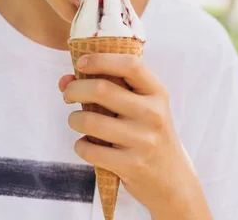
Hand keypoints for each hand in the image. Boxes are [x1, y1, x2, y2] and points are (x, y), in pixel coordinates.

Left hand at [58, 53, 210, 217]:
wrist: (172, 178)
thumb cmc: (146, 133)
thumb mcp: (141, 107)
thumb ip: (109, 88)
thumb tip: (65, 81)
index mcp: (157, 92)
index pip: (130, 64)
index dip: (100, 60)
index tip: (80, 62)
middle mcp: (153, 113)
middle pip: (102, 89)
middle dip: (75, 89)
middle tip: (68, 94)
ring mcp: (144, 140)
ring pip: (90, 121)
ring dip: (74, 119)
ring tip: (77, 121)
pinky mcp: (132, 165)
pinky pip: (90, 150)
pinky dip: (80, 145)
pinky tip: (87, 145)